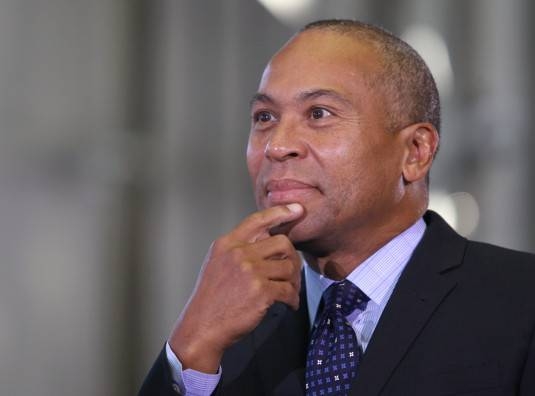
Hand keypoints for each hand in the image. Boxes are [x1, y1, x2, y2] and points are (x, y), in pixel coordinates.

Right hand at [168, 203, 303, 373]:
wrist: (202, 327)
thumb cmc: (212, 298)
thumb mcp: (218, 263)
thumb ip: (239, 249)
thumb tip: (269, 240)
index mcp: (228, 243)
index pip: (258, 220)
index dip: (281, 212)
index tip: (297, 210)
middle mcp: (239, 253)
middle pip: (282, 243)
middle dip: (292, 258)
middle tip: (292, 273)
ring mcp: (250, 271)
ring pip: (289, 267)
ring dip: (294, 281)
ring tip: (290, 292)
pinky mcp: (261, 291)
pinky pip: (289, 290)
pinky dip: (292, 299)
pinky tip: (289, 304)